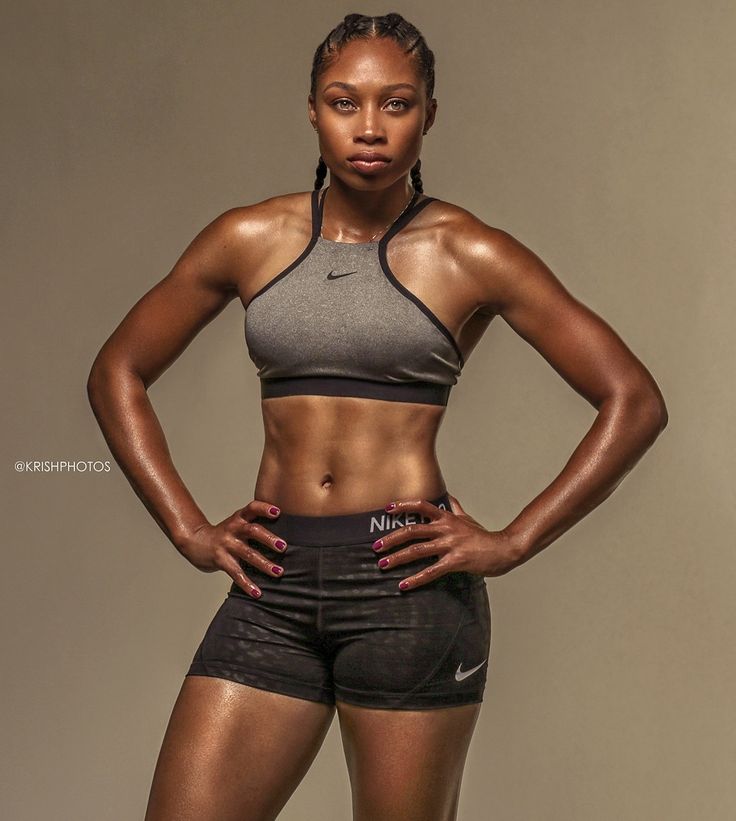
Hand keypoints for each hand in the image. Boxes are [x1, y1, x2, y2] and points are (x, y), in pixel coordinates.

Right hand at [178, 499, 286, 598]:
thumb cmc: (225, 533)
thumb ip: (256, 524)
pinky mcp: (221, 560)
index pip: (252, 508)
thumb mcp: (238, 523)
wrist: (195, 541)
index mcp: (239, 518)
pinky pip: (236, 573)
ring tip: (278, 572)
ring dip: (264, 563)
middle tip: (283, 547)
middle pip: (252, 531)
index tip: (278, 512)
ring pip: (247, 554)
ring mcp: (227, 545)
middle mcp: (233, 529)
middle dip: (268, 538)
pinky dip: (247, 584)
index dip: (264, 508)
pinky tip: (257, 593)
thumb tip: (288, 533)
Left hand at [372, 493, 522, 590]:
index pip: (421, 506)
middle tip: (375, 546)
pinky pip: (431, 571)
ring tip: (383, 564)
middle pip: (412, 530)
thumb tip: (448, 497)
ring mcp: (450, 545)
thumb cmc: (483, 535)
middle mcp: (445, 528)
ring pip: (417, 550)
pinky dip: (416, 578)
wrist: (503, 549)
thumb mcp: (467, 518)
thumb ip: (455, 508)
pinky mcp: (455, 561)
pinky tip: (404, 585)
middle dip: (391, 538)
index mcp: (446, 517)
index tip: (387, 509)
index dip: (403, 506)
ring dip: (397, 557)